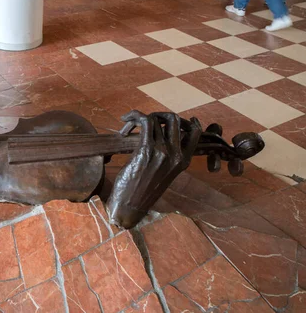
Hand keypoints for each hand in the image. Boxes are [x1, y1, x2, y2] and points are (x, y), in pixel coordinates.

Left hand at [106, 111, 201, 227]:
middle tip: (144, 121)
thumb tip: (160, 136)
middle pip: (173, 119)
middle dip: (157, 114)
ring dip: (139, 118)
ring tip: (128, 126)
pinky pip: (144, 121)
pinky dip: (134, 116)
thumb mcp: (162, 174)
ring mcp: (162, 152)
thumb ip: (167, 156)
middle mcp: (176, 155)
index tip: (171, 117)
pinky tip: (125, 120)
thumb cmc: (142, 190)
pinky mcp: (146, 150)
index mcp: (183, 161)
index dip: (186, 120)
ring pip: (155, 119)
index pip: (195, 132)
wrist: (130, 205)